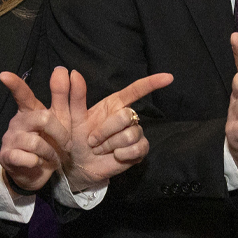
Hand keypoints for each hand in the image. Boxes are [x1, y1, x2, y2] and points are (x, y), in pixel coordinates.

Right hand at [0, 70, 65, 192]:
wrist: (38, 173)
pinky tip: (38, 163)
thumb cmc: (50, 143)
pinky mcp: (8, 156)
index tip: (4, 75)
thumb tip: (66, 70)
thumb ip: (64, 96)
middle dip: (60, 133)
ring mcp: (10, 139)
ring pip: (36, 142)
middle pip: (42, 118)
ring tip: (52, 158)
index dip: (14, 84)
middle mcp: (18, 122)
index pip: (23, 94)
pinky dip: (39, 163)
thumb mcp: (62, 121)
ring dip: (50, 153)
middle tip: (67, 145)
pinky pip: (27, 158)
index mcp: (30, 111)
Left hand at [53, 67, 171, 190]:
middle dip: (105, 130)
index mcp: (114, 104)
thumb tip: (72, 72)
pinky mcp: (138, 150)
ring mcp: (134, 133)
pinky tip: (114, 156)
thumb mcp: (69, 116)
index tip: (168, 77)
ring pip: (130, 134)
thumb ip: (72, 94)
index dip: (152, 82)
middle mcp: (126, 116)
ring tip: (100, 149)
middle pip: (126, 116)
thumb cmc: (74, 138)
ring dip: (110, 145)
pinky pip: (137, 148)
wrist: (76, 165)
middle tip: (92, 140)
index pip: (136, 90)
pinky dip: (122, 154)